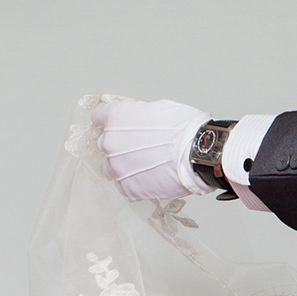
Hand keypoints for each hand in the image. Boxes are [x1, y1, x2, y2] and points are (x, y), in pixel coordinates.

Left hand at [92, 98, 208, 202]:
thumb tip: (138, 120)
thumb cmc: (183, 128)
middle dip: (121, 144)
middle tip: (143, 145)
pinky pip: (126, 184)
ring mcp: (117, 167)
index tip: (118, 124)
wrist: (197, 153)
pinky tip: (153, 174)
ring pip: (114, 166)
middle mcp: (110, 143)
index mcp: (116, 118)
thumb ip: (138, 115)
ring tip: (150, 162)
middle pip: (107, 143)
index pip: (99, 116)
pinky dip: (137, 180)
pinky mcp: (128, 188)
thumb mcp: (158, 107)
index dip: (111, 120)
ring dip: (127, 164)